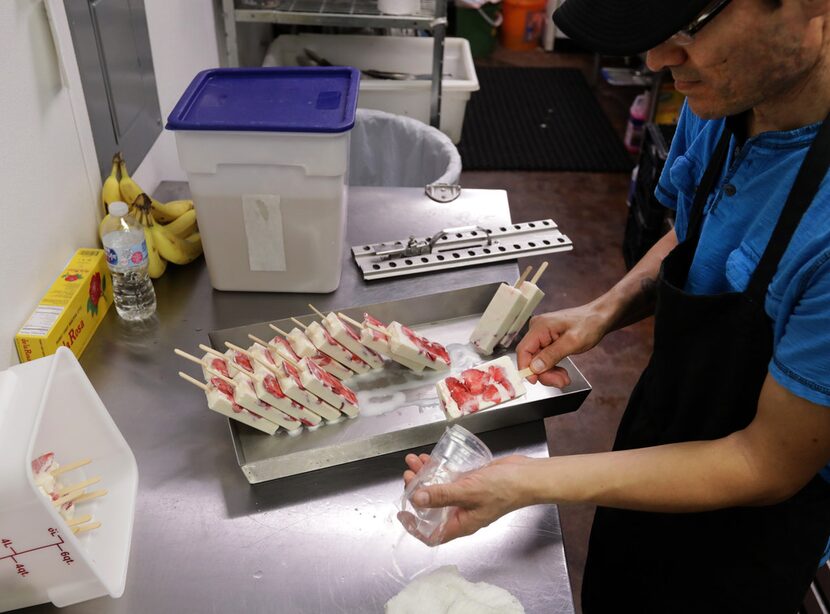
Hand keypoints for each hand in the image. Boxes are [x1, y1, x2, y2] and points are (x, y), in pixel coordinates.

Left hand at [399, 453, 536, 545]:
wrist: (527, 476)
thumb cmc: (505, 489)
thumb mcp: (468, 492)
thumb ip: (442, 495)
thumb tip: (417, 500)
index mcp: (461, 523)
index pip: (432, 534)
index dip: (414, 526)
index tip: (402, 512)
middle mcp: (461, 512)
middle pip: (431, 507)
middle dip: (416, 491)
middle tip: (408, 475)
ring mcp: (466, 497)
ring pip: (438, 489)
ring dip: (424, 476)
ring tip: (414, 460)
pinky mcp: (470, 482)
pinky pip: (448, 478)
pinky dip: (437, 469)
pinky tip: (429, 458)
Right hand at [516, 304, 610, 387]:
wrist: (599, 318)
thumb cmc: (589, 324)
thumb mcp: (572, 342)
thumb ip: (552, 355)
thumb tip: (534, 368)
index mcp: (540, 327)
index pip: (523, 350)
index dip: (526, 368)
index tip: (535, 381)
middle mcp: (538, 330)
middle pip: (531, 358)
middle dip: (544, 373)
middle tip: (559, 382)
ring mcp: (542, 335)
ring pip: (538, 361)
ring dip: (550, 373)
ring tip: (564, 379)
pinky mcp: (547, 341)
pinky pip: (544, 358)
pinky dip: (552, 368)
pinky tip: (561, 372)